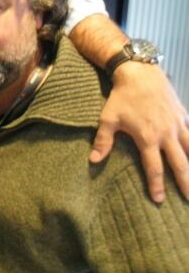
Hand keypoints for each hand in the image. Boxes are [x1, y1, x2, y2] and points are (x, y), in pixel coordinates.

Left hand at [89, 62, 188, 202]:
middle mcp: (166, 134)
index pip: (154, 168)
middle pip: (179, 164)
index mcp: (147, 138)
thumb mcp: (107, 120)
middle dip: (185, 183)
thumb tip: (93, 160)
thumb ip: (103, 142)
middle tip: (188, 200)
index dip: (156, 185)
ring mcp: (178, 124)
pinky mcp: (183, 114)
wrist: (140, 73)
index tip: (159, 200)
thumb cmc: (121, 97)